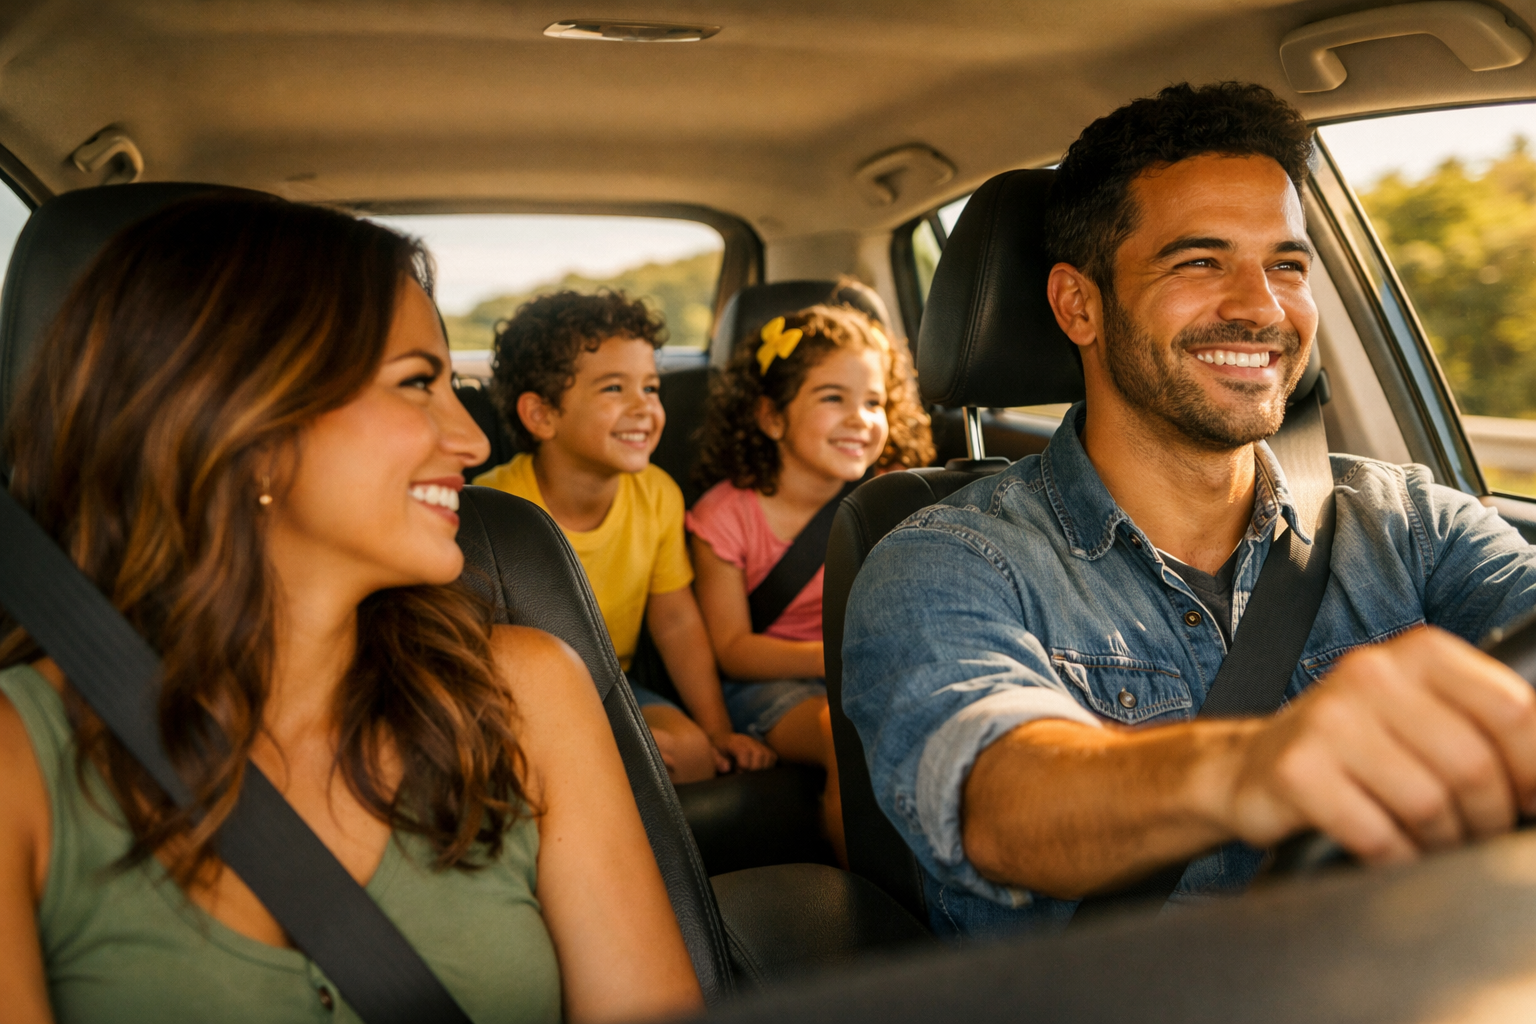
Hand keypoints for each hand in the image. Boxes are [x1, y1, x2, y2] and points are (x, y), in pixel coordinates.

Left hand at [711, 732, 776, 771]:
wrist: (723, 739)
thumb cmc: (718, 750)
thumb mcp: (712, 754)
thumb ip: (717, 761)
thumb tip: (726, 768)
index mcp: (735, 742)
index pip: (745, 751)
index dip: (743, 765)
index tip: (738, 772)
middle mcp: (749, 740)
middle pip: (760, 754)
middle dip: (754, 769)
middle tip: (745, 775)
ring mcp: (759, 743)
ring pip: (769, 756)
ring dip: (762, 769)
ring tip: (750, 773)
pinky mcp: (766, 748)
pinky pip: (773, 758)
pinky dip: (768, 766)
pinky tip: (757, 771)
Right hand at [1217, 626, 1535, 863]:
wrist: (1251, 766)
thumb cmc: (1355, 747)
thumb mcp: (1420, 713)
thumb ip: (1482, 725)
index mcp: (1417, 653)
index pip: (1511, 710)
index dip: (1534, 769)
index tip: (1528, 800)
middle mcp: (1371, 675)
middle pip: (1472, 766)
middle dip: (1486, 818)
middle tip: (1473, 832)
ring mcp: (1328, 721)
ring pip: (1429, 805)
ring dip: (1441, 842)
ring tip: (1429, 841)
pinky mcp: (1297, 771)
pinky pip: (1378, 835)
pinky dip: (1396, 858)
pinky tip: (1389, 850)